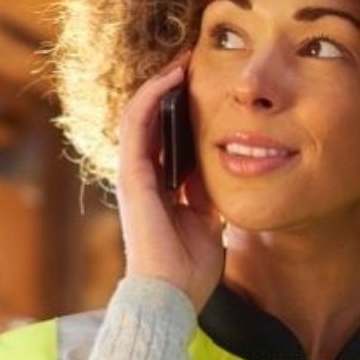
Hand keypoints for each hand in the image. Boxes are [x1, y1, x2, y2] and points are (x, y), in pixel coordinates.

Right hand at [115, 51, 224, 309]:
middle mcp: (141, 179)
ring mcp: (133, 176)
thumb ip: (209, 196)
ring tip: (183, 62)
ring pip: (137, 116)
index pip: (163, 139)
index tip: (203, 88)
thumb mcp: (210, 222)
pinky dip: (151, 98)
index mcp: (158, 190)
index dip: (179, 111)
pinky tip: (171, 78)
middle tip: (193, 63)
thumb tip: (226, 170)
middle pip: (149, 121)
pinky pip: (136, 126)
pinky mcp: (132, 176)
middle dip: (169, 90)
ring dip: (158, 85)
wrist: (172, 297)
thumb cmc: (189, 270)